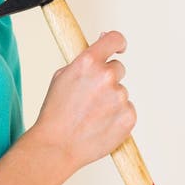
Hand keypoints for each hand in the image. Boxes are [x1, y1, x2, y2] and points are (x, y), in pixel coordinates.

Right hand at [32, 30, 135, 175]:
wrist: (57, 145)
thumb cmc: (55, 112)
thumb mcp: (63, 76)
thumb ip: (85, 59)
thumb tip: (103, 40)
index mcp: (88, 61)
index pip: (115, 39)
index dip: (118, 43)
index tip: (119, 48)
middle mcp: (106, 76)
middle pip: (118, 68)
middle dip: (108, 79)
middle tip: (91, 97)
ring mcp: (119, 97)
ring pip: (121, 92)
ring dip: (111, 100)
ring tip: (92, 115)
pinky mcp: (129, 116)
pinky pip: (128, 110)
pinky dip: (118, 116)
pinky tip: (100, 124)